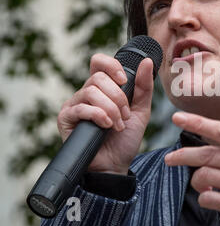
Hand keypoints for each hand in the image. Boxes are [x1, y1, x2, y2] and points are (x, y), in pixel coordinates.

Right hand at [57, 53, 154, 174]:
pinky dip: (99, 116)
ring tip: (117, 125)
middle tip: (125, 115)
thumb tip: (146, 61)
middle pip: (98, 77)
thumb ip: (144, 87)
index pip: (99, 62)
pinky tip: (106, 127)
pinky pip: (81, 107)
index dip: (111, 66)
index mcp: (103, 88)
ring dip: (111, 109)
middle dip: (118, 97)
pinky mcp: (66, 118)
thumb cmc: (126, 138)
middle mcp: (86, 93)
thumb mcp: (141, 110)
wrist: (116, 164)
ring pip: (91, 91)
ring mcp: (74, 105)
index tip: (124, 80)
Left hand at [165, 95, 219, 225]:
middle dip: (184, 156)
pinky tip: (211, 195)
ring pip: (206, 177)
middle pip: (207, 155)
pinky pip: (210, 199)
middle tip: (169, 159)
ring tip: (202, 181)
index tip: (177, 117)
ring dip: (197, 180)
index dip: (198, 123)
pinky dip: (205, 197)